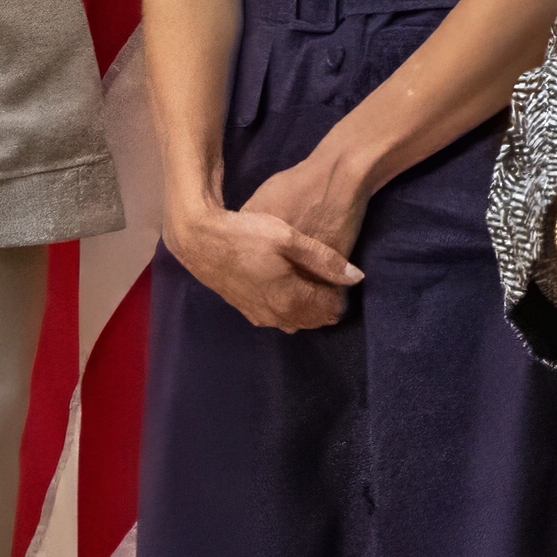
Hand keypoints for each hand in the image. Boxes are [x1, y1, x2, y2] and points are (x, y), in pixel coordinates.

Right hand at [165, 185, 361, 332]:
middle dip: (327, 304)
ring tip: (313, 283)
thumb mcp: (288, 238)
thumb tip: (356, 278)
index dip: (341, 293)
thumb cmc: (245, 234)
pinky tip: (289, 290)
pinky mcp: (246, 311)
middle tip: (330, 279)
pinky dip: (291, 310)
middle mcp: (276, 315)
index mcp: (290, 299)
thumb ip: (324, 259)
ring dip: (309, 308)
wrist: (200, 241)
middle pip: (315, 319)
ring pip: (296, 321)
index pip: (330, 308)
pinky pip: (278, 319)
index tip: (340, 275)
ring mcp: (259, 316)